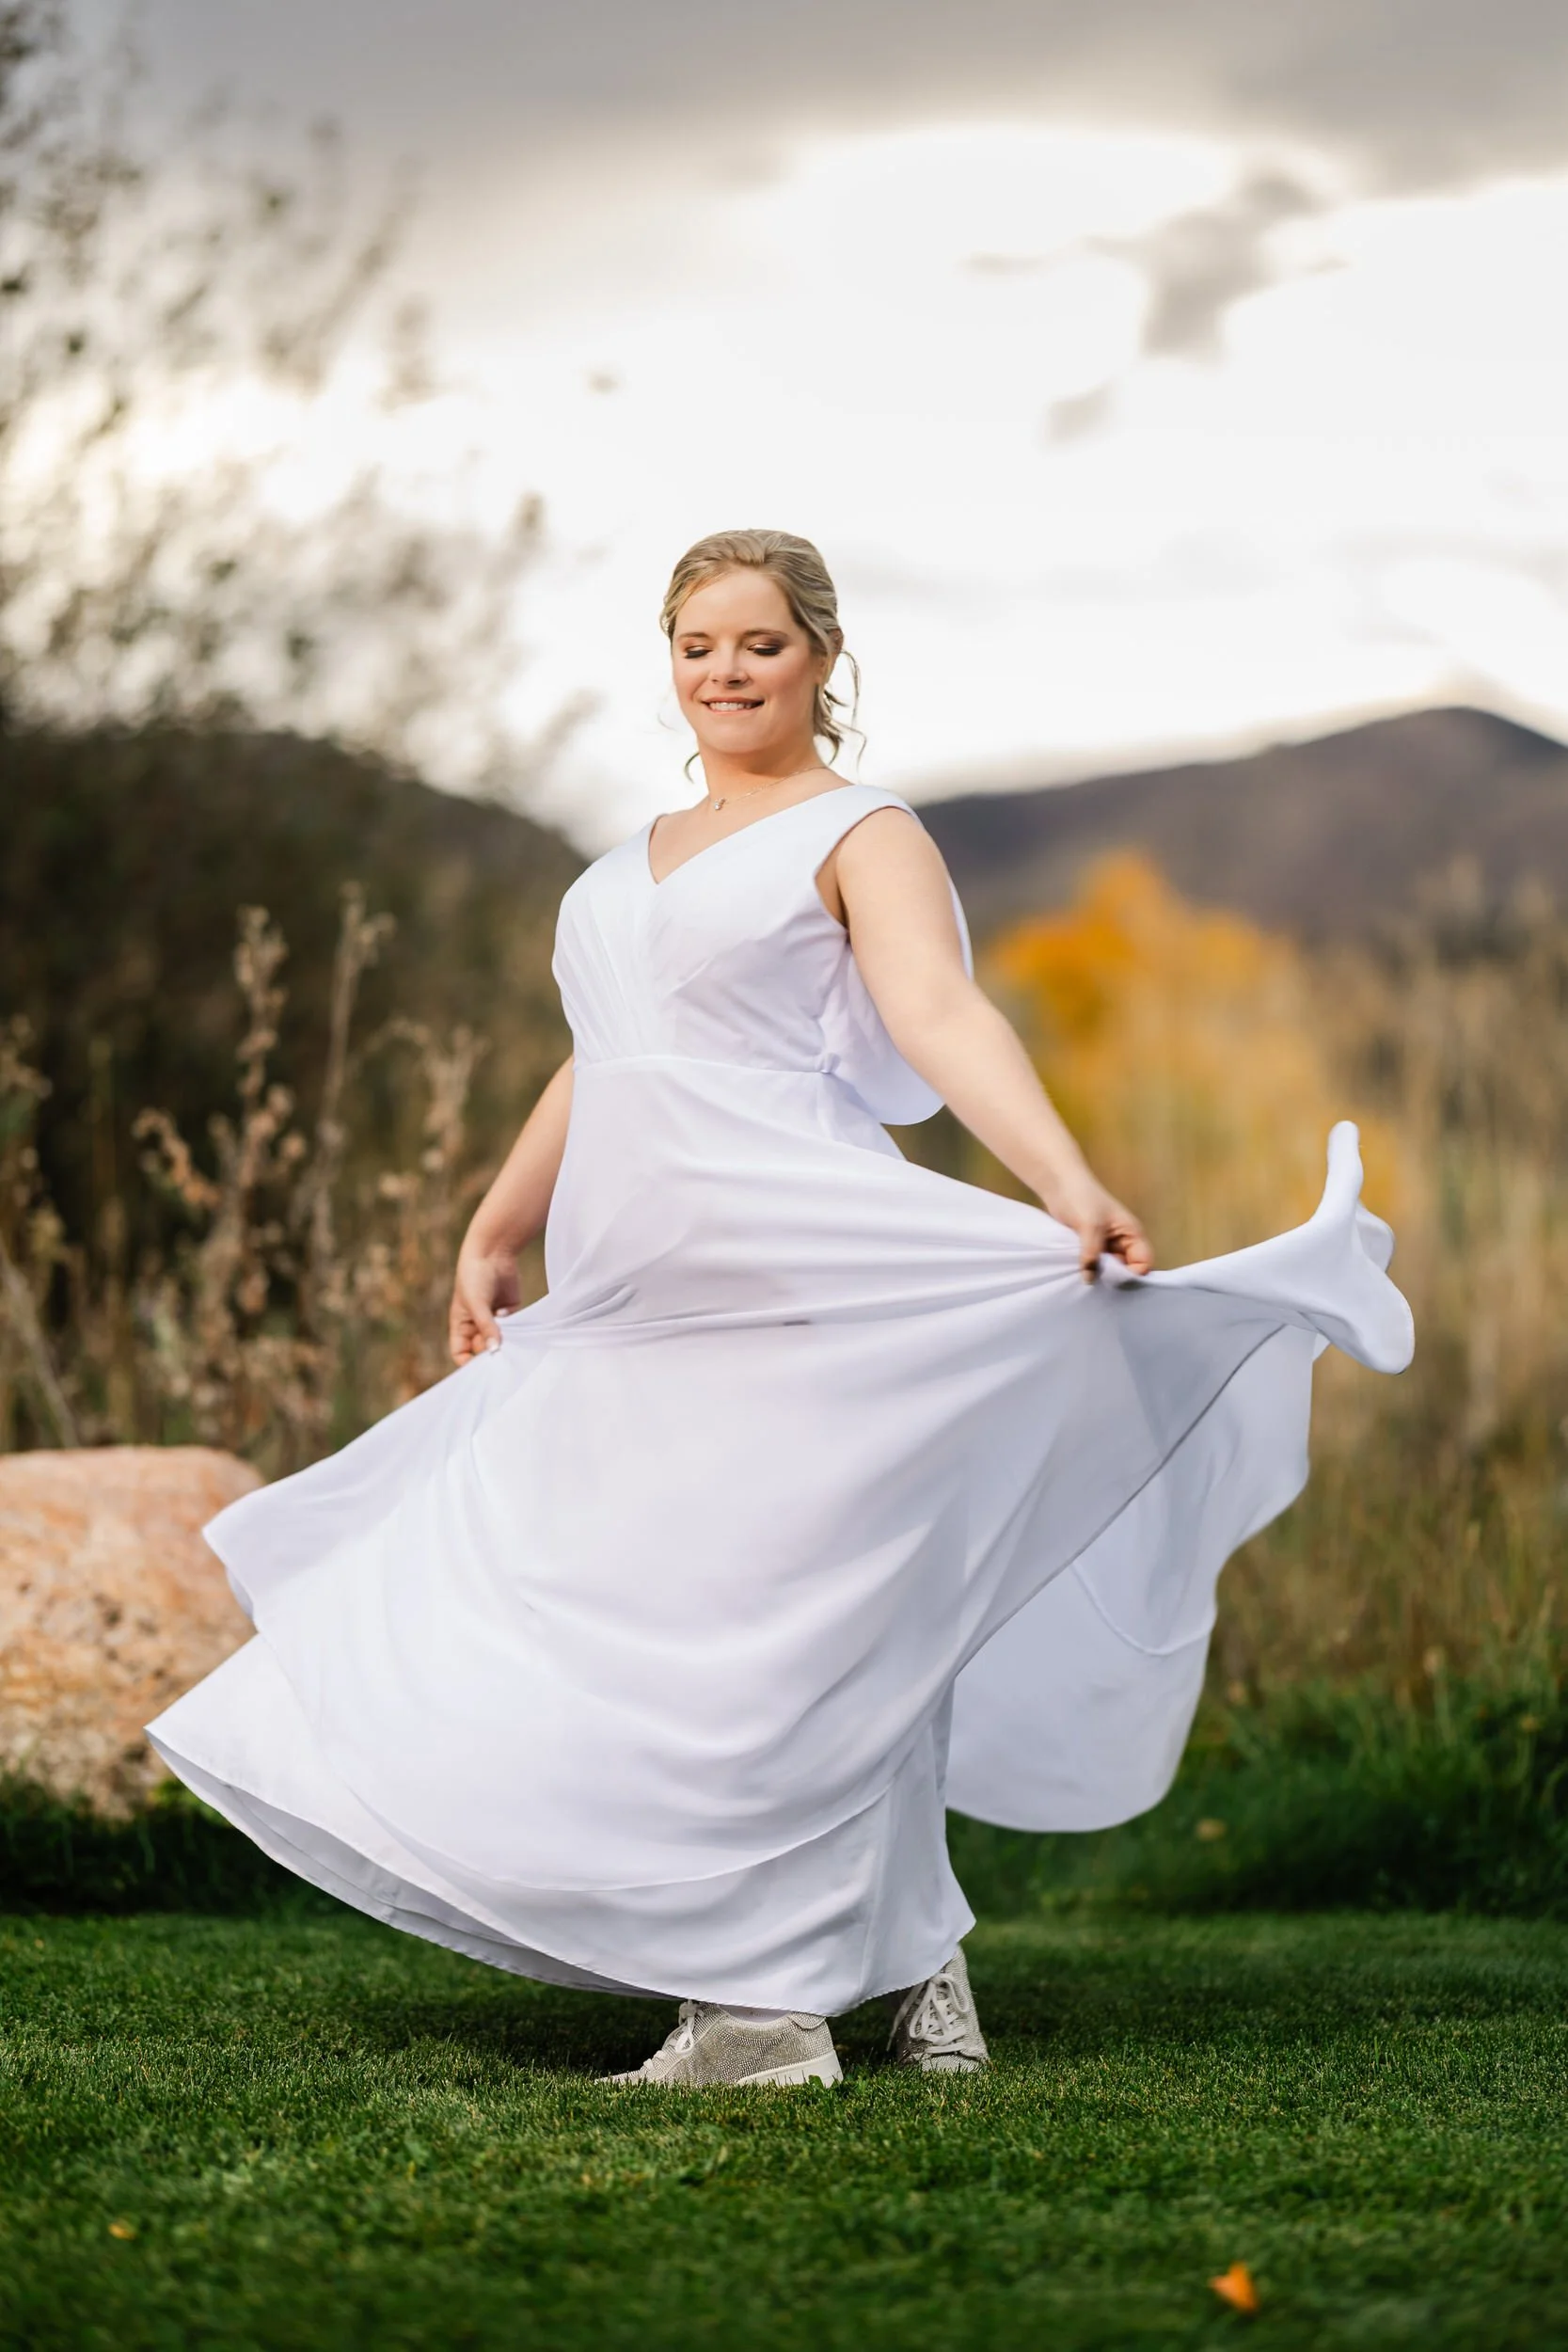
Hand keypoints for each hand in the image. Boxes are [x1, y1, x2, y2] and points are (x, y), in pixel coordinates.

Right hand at [448, 1240, 521, 1364]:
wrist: (493, 1251)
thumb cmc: (474, 1276)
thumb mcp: (477, 1303)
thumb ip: (486, 1327)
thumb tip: (495, 1350)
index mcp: (461, 1325)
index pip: (461, 1354)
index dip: (468, 1363)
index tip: (482, 1367)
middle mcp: (477, 1325)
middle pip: (483, 1350)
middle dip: (491, 1353)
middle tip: (501, 1353)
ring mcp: (495, 1319)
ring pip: (501, 1341)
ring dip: (506, 1343)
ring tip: (509, 1339)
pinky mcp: (511, 1311)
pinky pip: (515, 1329)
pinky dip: (516, 1330)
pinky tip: (514, 1322)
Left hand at [1043, 1167, 1154, 1282]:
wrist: (1059, 1184)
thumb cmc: (1082, 1198)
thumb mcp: (1090, 1226)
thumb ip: (1092, 1254)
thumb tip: (1090, 1281)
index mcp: (1132, 1234)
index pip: (1144, 1263)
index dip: (1132, 1275)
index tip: (1113, 1281)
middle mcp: (1123, 1242)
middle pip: (1127, 1270)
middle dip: (1114, 1279)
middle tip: (1097, 1286)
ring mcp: (1106, 1245)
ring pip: (1109, 1269)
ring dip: (1099, 1275)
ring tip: (1085, 1282)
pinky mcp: (1090, 1247)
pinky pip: (1094, 1264)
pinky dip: (1087, 1270)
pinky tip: (1077, 1276)